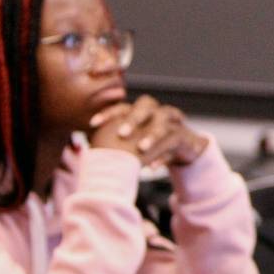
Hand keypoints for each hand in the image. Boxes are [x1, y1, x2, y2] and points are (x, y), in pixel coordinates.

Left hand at [88, 96, 207, 167]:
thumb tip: (88, 152)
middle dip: (134, 117)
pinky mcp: (185, 138)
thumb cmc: (153, 145)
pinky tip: (153, 168)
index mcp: (142, 112)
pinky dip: (164, 156)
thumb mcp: (135, 142)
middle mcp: (157, 113)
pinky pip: (175, 143)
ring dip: (153, 135)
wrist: (185, 149)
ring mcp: (174, 123)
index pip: (124, 106)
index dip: (108, 113)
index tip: (92, 124)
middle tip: (122, 133)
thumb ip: (117, 143)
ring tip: (142, 148)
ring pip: (164, 124)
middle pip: (147, 106)